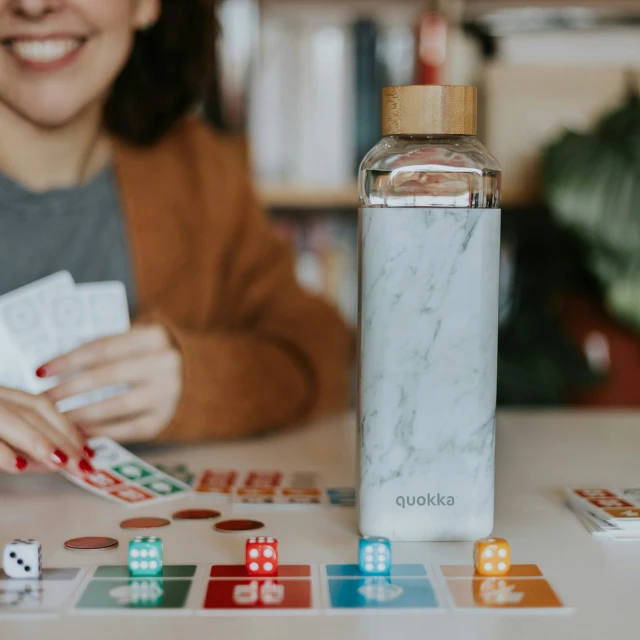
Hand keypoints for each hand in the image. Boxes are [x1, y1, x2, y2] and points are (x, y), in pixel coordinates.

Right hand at [0, 387, 92, 476]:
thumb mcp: (5, 433)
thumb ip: (26, 446)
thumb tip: (61, 460)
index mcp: (3, 396)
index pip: (42, 406)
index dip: (67, 427)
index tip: (87, 449)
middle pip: (33, 415)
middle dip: (62, 441)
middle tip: (81, 465)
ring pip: (12, 421)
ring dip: (40, 443)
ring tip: (61, 463)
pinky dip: (3, 452)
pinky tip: (18, 466)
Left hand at [42, 324, 182, 442]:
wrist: (190, 373)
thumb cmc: (145, 355)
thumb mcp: (132, 341)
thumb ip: (102, 350)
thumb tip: (53, 368)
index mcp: (154, 336)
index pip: (103, 347)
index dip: (68, 360)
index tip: (39, 371)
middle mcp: (166, 363)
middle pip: (109, 376)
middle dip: (70, 389)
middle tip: (43, 399)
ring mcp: (168, 392)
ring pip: (118, 404)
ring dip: (82, 413)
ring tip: (56, 418)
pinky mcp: (165, 418)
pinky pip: (128, 428)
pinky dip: (102, 431)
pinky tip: (80, 432)